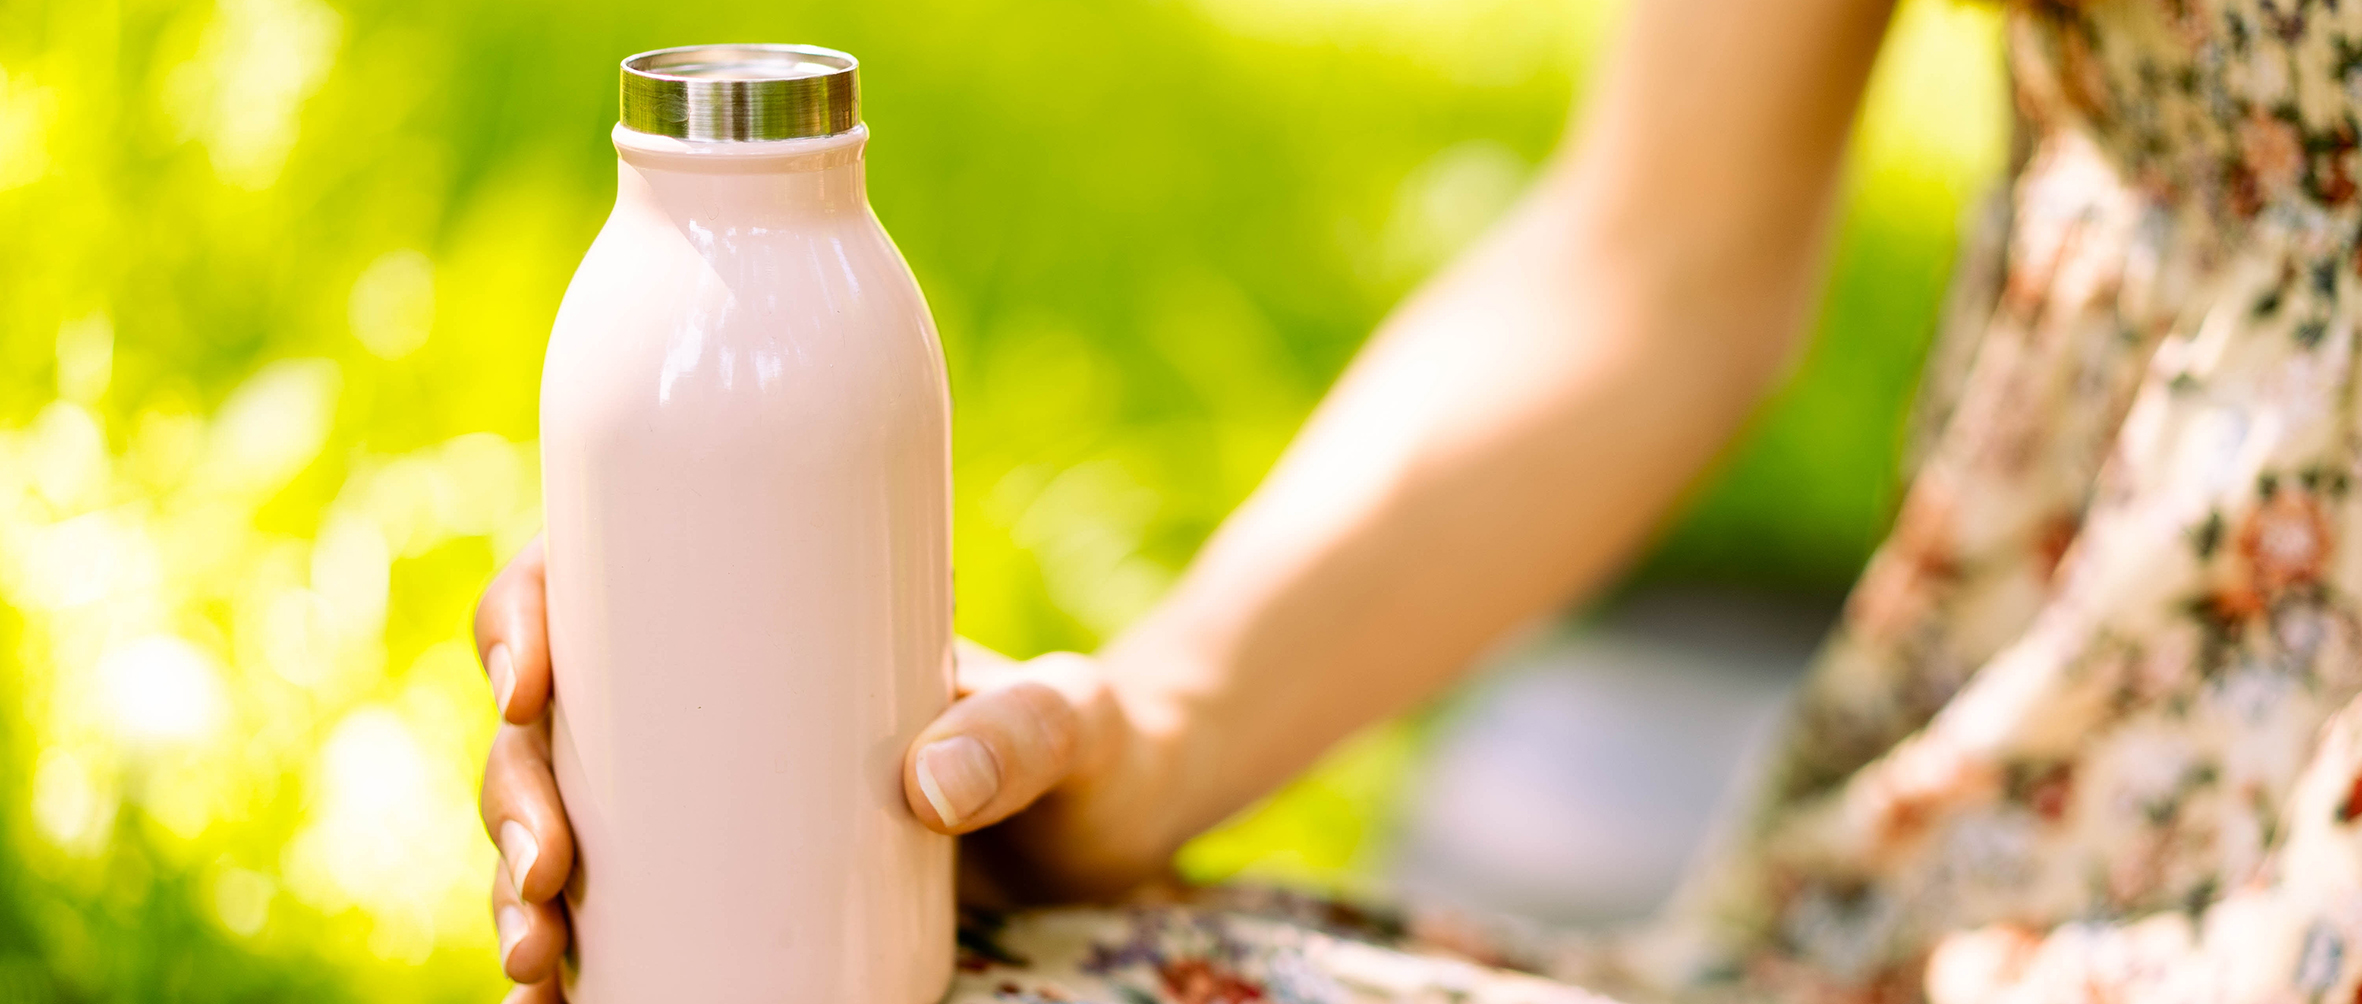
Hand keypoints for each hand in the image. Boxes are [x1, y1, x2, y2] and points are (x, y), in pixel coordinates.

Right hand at [474, 538, 1183, 1000]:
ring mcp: (715, 797)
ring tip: (537, 964)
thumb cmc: (1088, 744)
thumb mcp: (1069, 718)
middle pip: (552, 723)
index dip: (524, 617)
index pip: (603, 580)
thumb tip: (928, 785)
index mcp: (764, 613)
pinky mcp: (734, 885)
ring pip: (561, 822)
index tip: (527, 684)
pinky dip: (565, 954)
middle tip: (543, 873)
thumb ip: (1027, 730)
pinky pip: (614, 910)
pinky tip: (548, 1001)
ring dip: (514, 890)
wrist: (1115, 831)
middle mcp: (714, 700)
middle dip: (511, 796)